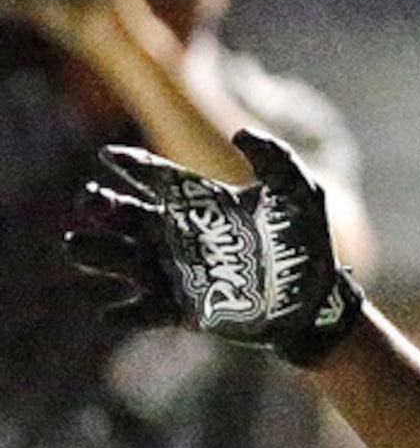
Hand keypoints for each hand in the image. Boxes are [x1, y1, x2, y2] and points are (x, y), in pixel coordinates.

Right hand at [71, 129, 362, 365]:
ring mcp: (177, 273)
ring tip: (77, 244)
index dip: (133, 165)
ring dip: (99, 254)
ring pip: (125, 261)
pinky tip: (110, 311)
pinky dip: (124, 314)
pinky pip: (143, 313)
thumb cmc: (306, 241)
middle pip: (129, 218)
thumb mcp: (299, 194)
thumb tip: (239, 133)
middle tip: (92, 200)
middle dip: (105, 208)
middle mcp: (181, 235)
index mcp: (202, 203)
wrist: (314, 299)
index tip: (109, 155)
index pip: (159, 178)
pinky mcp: (182, 310)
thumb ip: (276, 159)